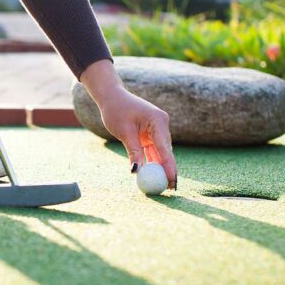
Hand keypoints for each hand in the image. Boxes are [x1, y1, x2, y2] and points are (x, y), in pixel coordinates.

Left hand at [80, 59, 177, 188]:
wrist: (112, 96)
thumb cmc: (116, 110)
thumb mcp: (124, 133)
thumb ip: (134, 152)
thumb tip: (137, 172)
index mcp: (158, 121)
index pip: (165, 148)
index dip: (170, 166)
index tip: (173, 181)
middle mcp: (161, 124)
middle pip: (166, 151)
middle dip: (168, 170)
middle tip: (170, 188)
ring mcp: (157, 128)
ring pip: (161, 152)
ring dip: (161, 168)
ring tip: (165, 186)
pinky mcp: (152, 132)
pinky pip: (154, 150)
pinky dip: (153, 161)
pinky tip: (155, 175)